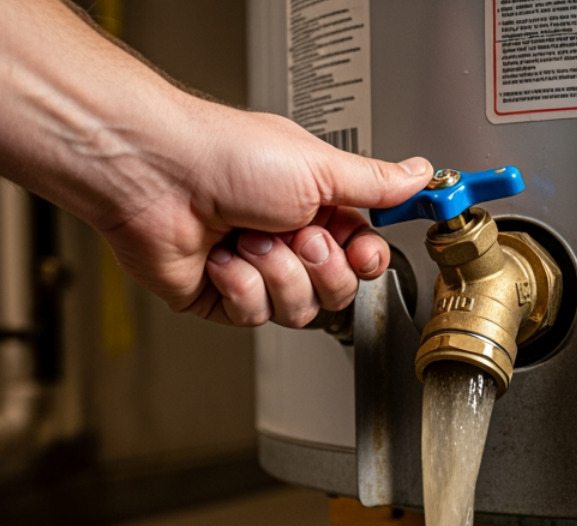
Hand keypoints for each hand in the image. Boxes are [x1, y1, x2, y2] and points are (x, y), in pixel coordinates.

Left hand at [98, 104, 430, 327]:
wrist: (157, 177)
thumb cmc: (224, 156)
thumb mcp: (318, 167)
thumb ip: (375, 182)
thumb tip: (419, 174)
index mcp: (314, 203)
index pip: (363, 252)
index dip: (367, 260)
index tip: (363, 251)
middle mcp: (286, 237)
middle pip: (336, 290)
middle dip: (317, 266)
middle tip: (295, 234)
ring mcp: (254, 270)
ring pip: (298, 310)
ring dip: (276, 274)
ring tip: (248, 239)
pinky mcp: (221, 297)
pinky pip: (254, 317)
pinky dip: (239, 287)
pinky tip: (221, 258)